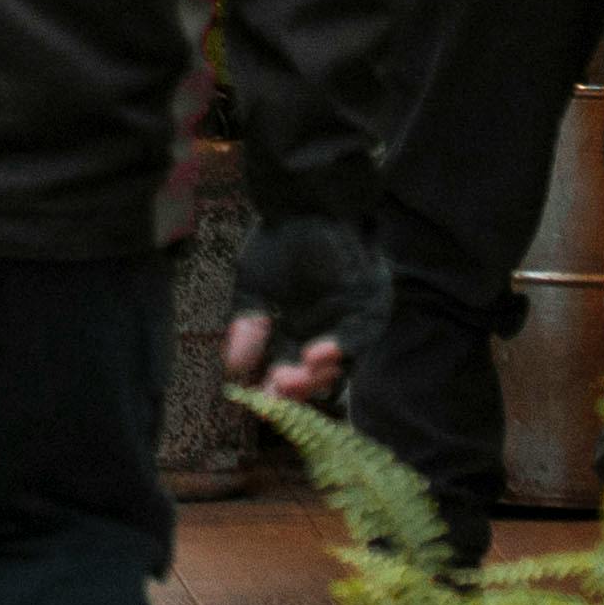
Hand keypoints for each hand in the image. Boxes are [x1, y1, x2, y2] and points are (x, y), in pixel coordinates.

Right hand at [217, 213, 387, 410]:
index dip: (275, 389)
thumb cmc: (277, 242)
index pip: (286, 372)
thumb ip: (246, 327)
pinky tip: (320, 353)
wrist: (304, 203)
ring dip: (323, 373)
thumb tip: (233, 368)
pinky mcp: (370, 305)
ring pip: (343, 362)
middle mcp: (324, 333)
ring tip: (303, 372)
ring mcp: (349, 322)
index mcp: (295, 333)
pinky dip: (343, 347)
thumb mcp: (252, 290)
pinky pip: (362, 334)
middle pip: (316, 376)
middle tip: (281, 388)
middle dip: (300, 387)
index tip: (260, 401)